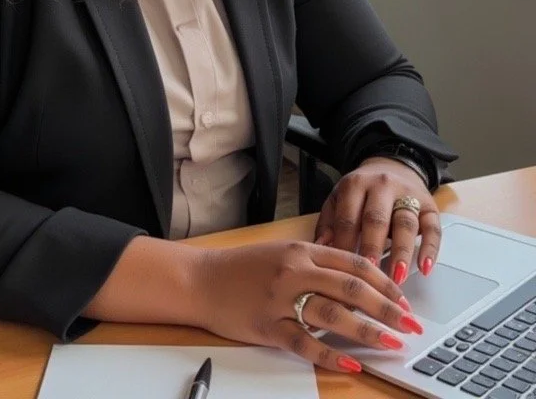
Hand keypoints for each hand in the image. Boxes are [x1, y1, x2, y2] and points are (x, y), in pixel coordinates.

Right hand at [193, 239, 422, 373]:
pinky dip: (330, 355)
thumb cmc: (243, 268)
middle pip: (352, 288)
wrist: (201, 279)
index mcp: (301, 251)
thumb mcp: (281, 254)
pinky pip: (305, 343)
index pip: (354, 264)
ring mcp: (281, 299)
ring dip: (368, 330)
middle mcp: (295, 271)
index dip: (384, 283)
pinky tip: (352, 363)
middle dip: (387, 308)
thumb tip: (356, 280)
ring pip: (334, 314)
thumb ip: (315, 263)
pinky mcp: (267, 326)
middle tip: (411, 325)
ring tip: (393, 343)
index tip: (405, 301)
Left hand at [313, 158, 440, 284]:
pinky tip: (425, 268)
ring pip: (405, 223)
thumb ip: (328, 222)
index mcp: (355, 185)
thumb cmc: (361, 192)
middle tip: (369, 275)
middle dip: (372, 248)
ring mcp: (408, 194)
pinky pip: (433, 227)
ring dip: (401, 251)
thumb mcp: (339, 198)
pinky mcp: (430, 205)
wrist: (392, 166)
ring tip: (397, 278)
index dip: (344, 245)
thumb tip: (320, 247)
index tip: (341, 272)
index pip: (348, 218)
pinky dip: (431, 248)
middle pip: (377, 219)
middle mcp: (382, 186)